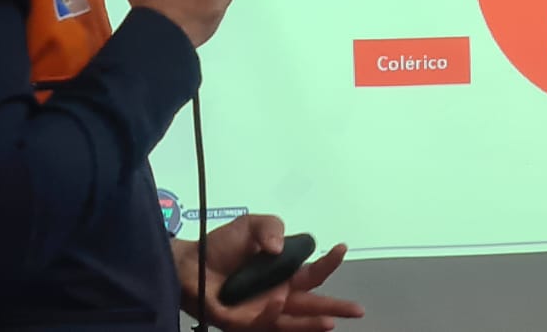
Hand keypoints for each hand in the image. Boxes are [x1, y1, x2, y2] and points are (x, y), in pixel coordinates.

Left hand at [173, 214, 364, 330]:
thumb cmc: (220, 246)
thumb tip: (279, 245)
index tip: (341, 248)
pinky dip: (270, 312)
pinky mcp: (241, 322)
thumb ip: (270, 227)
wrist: (188, 263)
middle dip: (335, 308)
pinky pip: (260, 321)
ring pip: (291, 322)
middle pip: (311, 305)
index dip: (328, 263)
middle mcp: (277, 295)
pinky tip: (277, 302)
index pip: (313, 274)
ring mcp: (260, 311)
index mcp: (283, 275)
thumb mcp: (250, 225)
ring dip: (310, 323)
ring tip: (331, 323)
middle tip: (358, 310)